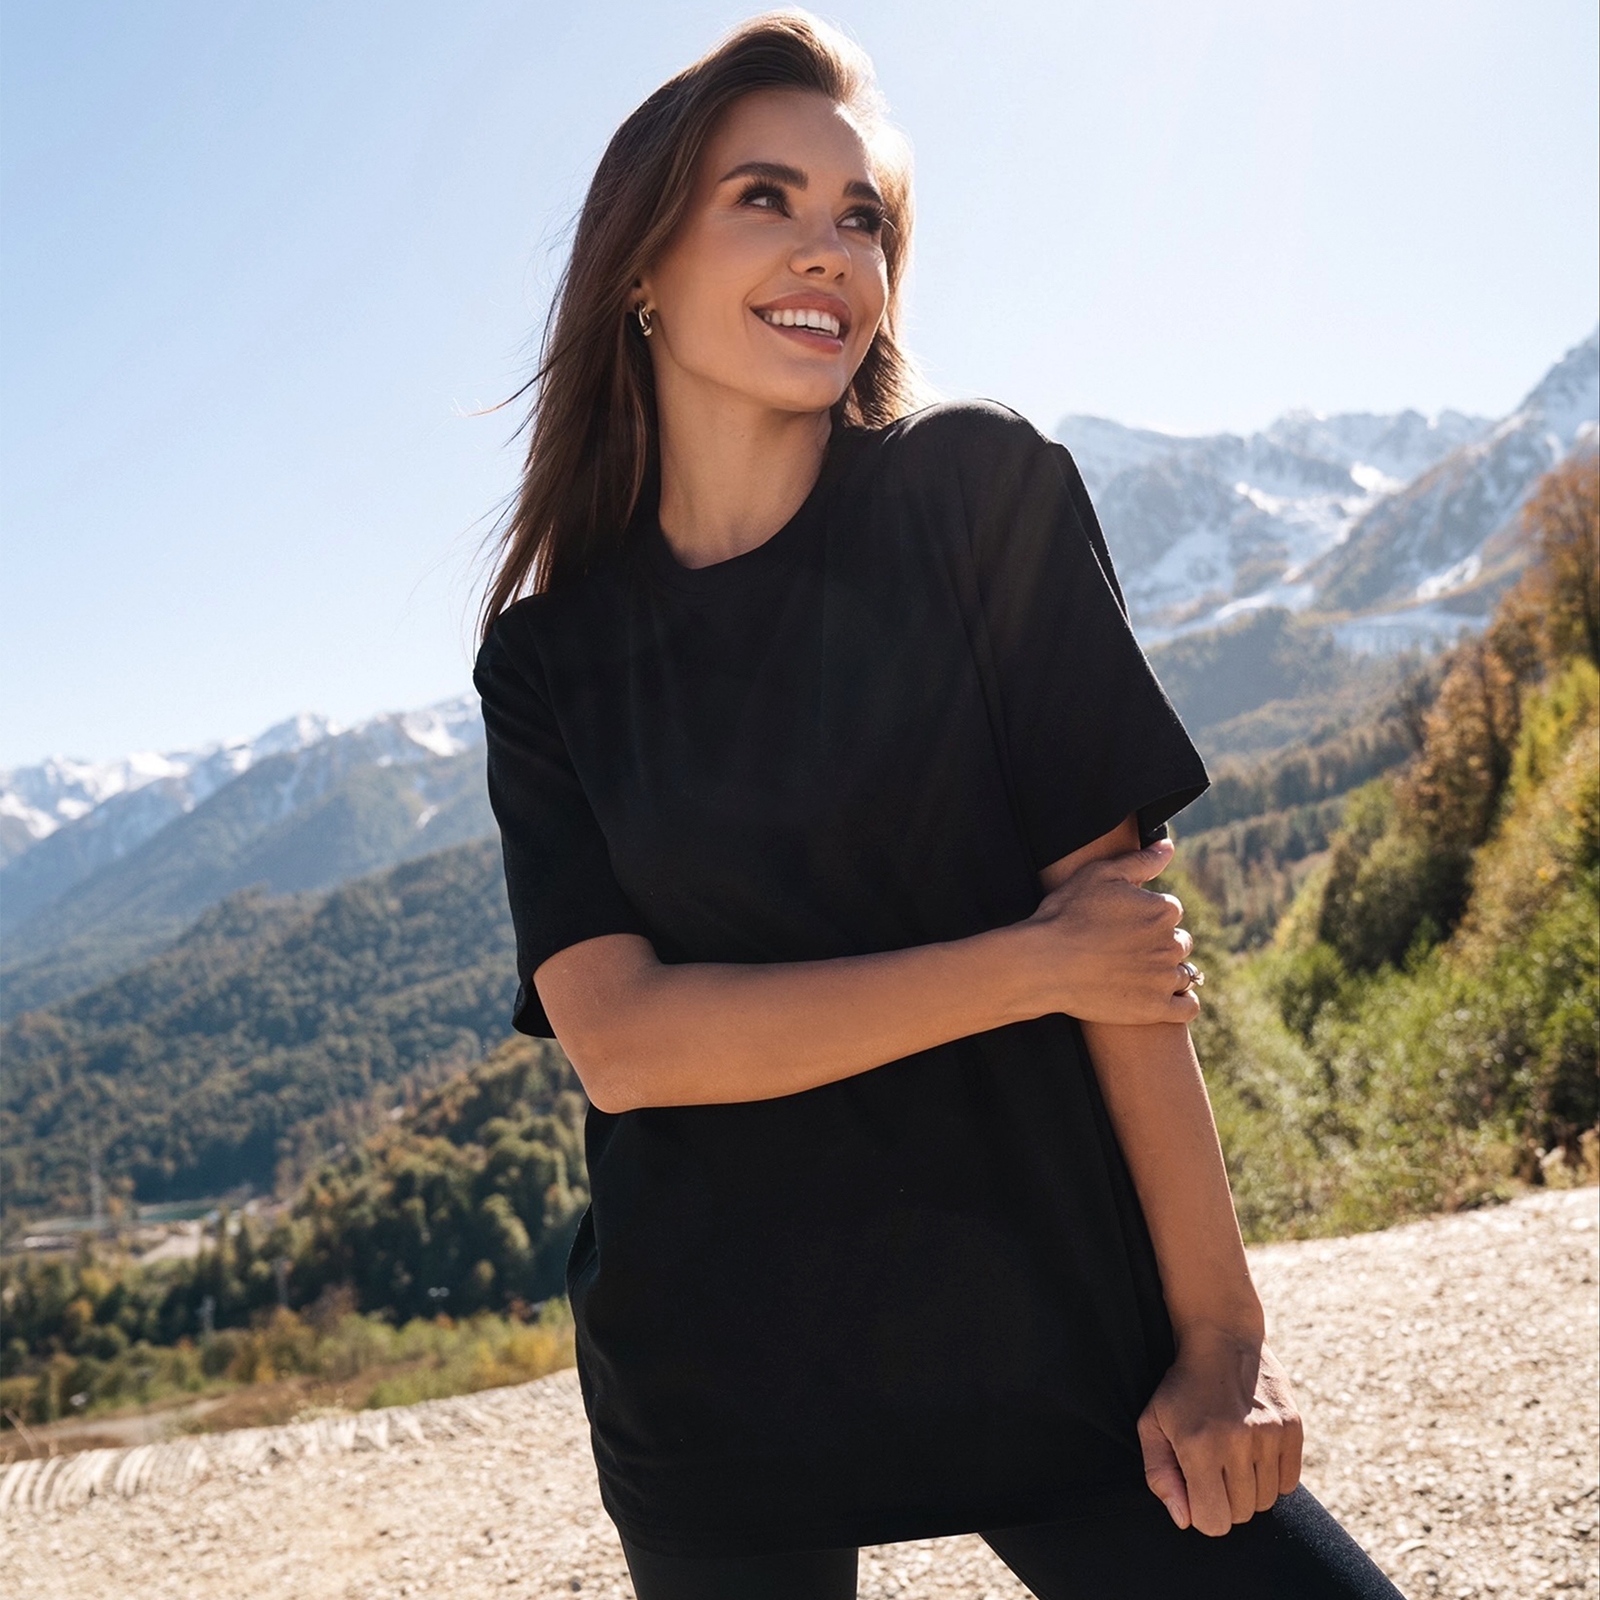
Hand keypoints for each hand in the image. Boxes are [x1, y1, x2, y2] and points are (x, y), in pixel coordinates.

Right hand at [1025, 838, 1199, 1023]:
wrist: (1045, 963)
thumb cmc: (1067, 915)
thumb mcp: (1100, 875)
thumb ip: (1141, 861)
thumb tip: (1168, 847)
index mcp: (1163, 910)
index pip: (1169, 912)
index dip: (1146, 917)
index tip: (1125, 925)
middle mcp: (1171, 943)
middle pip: (1179, 942)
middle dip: (1159, 945)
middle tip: (1128, 950)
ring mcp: (1164, 978)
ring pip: (1183, 973)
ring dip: (1168, 973)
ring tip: (1137, 975)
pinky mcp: (1156, 1008)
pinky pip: (1188, 1008)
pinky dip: (1182, 1003)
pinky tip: (1166, 999)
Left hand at [1137, 1330, 1303, 1536]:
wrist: (1221, 1337)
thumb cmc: (1181, 1387)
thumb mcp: (1152, 1423)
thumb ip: (1160, 1475)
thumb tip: (1185, 1519)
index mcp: (1198, 1445)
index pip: (1212, 1522)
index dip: (1202, 1512)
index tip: (1196, 1490)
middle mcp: (1237, 1442)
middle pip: (1241, 1514)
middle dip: (1225, 1501)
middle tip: (1214, 1470)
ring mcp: (1269, 1434)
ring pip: (1266, 1502)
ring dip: (1249, 1490)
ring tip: (1233, 1458)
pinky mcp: (1293, 1427)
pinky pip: (1289, 1484)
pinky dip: (1273, 1477)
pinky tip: (1255, 1451)